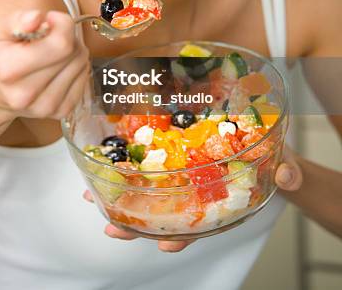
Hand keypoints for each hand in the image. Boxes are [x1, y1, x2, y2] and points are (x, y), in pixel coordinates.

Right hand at [0, 9, 90, 119]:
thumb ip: (18, 19)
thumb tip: (37, 18)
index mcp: (9, 70)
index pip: (61, 44)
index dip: (62, 24)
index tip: (51, 20)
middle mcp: (27, 94)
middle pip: (73, 53)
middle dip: (67, 37)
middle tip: (50, 37)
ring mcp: (46, 106)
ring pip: (82, 63)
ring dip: (73, 51)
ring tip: (53, 52)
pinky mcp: (61, 112)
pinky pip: (84, 78)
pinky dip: (76, 67)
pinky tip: (58, 66)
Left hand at [82, 144, 302, 251]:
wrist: (268, 138)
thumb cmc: (274, 157)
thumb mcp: (284, 163)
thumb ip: (288, 171)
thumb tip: (288, 175)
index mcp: (222, 200)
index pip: (201, 224)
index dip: (183, 235)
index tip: (165, 245)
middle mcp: (199, 191)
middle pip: (167, 213)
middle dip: (138, 224)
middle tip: (113, 231)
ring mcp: (186, 173)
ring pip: (153, 190)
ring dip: (124, 196)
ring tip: (94, 199)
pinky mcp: (177, 151)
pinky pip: (152, 160)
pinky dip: (130, 163)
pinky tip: (110, 161)